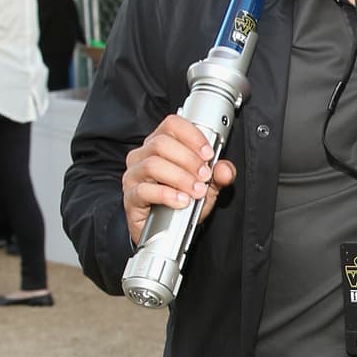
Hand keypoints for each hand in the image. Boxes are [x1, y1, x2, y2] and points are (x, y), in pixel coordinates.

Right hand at [121, 114, 236, 247]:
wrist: (167, 231)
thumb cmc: (182, 203)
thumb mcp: (206, 186)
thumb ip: (219, 176)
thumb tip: (225, 169)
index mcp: (160, 144)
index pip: (172, 125)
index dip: (192, 136)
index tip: (208, 153)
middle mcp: (143, 155)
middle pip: (162, 143)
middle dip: (189, 159)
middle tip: (205, 175)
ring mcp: (134, 175)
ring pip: (153, 165)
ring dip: (180, 177)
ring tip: (196, 191)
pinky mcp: (131, 197)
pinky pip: (145, 190)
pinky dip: (167, 195)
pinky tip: (182, 201)